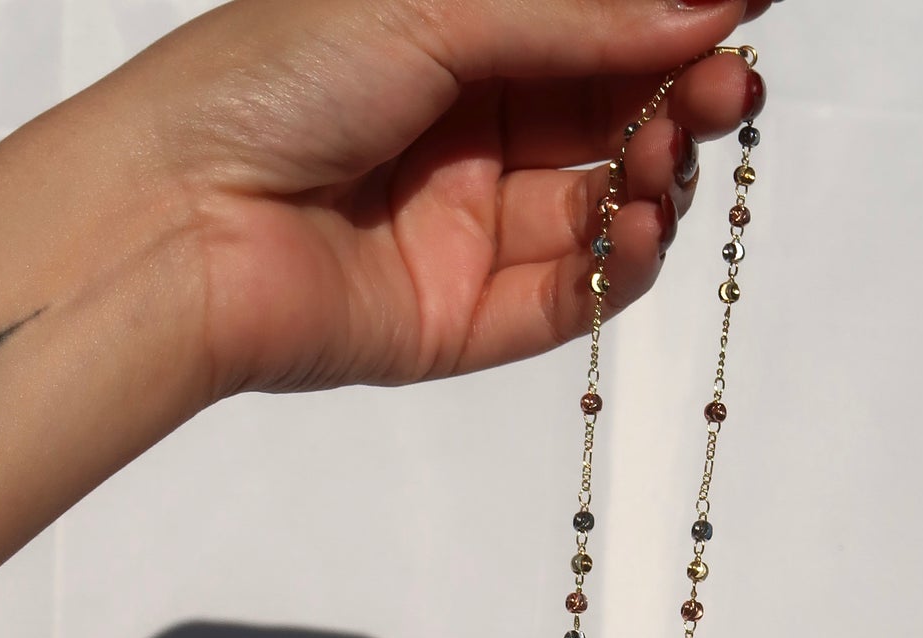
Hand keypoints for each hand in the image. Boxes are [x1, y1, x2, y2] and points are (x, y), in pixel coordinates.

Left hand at [108, 0, 775, 395]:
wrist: (178, 223)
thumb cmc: (272, 81)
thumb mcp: (434, 4)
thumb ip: (574, 13)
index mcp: (452, 34)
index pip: (593, 29)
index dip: (672, 20)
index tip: (743, 10)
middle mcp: (470, 130)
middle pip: (616, 115)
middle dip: (682, 97)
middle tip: (728, 91)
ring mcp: (472, 230)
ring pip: (607, 206)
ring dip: (658, 177)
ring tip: (666, 158)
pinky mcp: (468, 320)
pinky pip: (573, 294)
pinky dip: (623, 261)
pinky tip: (641, 223)